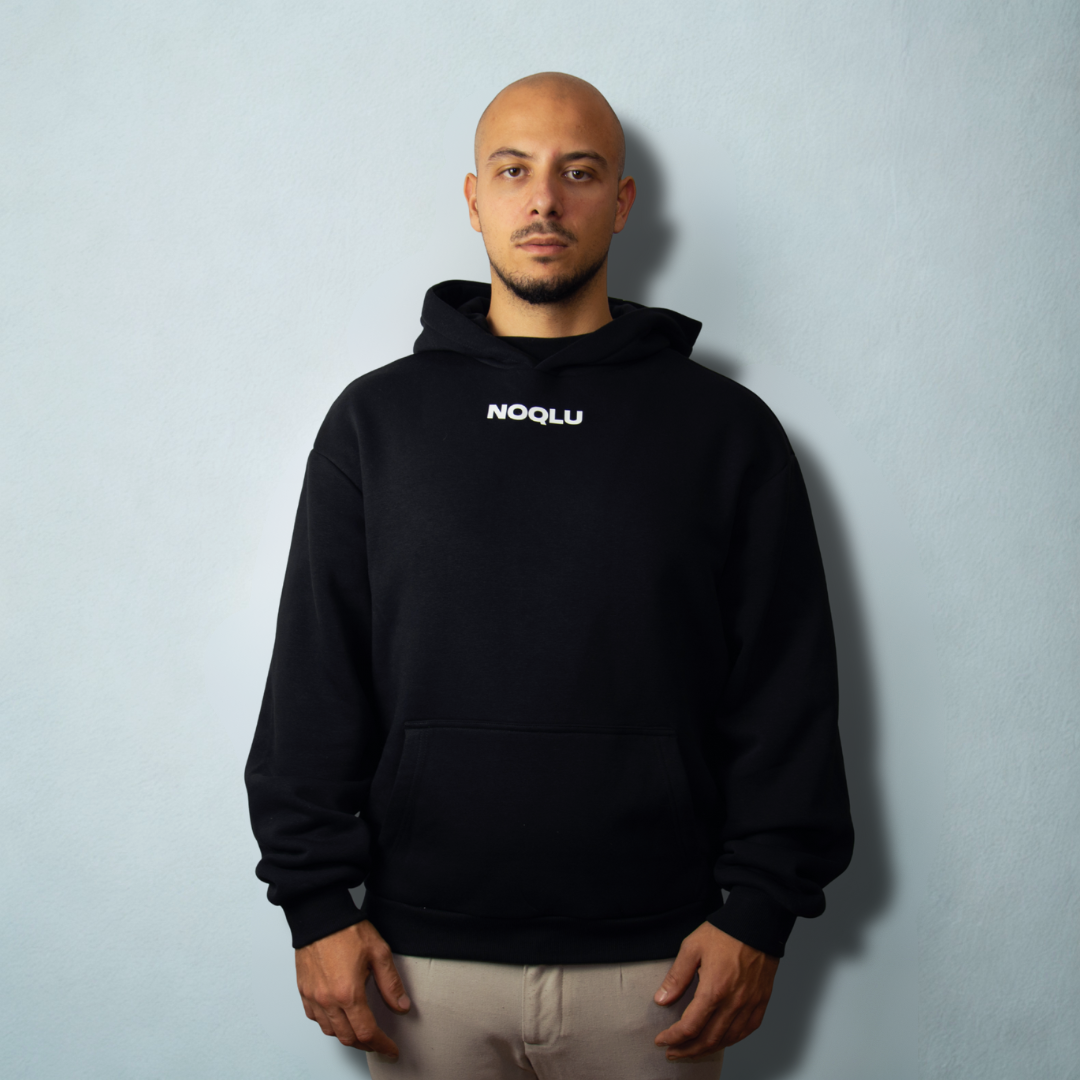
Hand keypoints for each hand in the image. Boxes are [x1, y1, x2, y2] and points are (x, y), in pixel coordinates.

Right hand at [295, 919, 410, 1057]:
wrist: (320, 915)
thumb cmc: (348, 930)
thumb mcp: (379, 953)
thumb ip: (391, 984)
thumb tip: (402, 1007)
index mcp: (349, 993)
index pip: (367, 1032)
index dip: (382, 1045)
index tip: (391, 1049)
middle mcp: (328, 1000)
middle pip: (348, 1037)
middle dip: (366, 1044)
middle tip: (379, 1043)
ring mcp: (313, 997)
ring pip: (330, 1031)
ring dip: (347, 1036)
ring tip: (361, 1032)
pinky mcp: (304, 991)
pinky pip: (315, 1018)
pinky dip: (329, 1024)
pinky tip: (339, 1017)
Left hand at [654, 922, 778, 1060]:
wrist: (756, 924)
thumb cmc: (724, 933)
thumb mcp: (692, 948)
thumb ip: (676, 977)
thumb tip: (661, 999)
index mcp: (714, 990)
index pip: (690, 1027)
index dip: (673, 1038)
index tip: (662, 1040)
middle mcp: (733, 1003)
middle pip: (708, 1039)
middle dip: (687, 1050)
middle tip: (673, 1052)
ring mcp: (749, 1005)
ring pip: (727, 1039)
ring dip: (707, 1049)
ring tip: (692, 1049)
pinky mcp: (761, 1002)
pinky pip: (746, 1031)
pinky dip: (730, 1040)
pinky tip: (720, 1039)